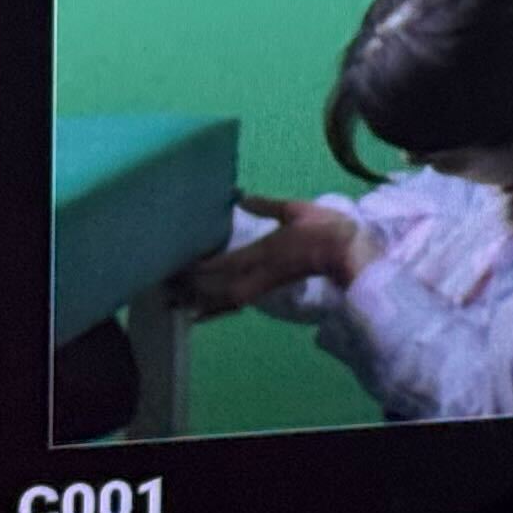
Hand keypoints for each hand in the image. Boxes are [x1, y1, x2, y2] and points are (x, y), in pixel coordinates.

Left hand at [178, 192, 379, 313]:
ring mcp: (262, 285)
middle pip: (215, 285)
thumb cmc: (325, 229)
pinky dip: (215, 310)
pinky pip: (235, 304)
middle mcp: (257, 273)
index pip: (221, 263)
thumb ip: (266, 206)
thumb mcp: (295, 210)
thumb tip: (239, 198)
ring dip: (197, 299)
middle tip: (164, 284)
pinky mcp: (267, 290)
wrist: (348, 254)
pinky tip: (200, 314)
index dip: (196, 266)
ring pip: (222, 298)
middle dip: (189, 285)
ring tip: (173, 299)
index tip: (174, 263)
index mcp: (262, 251)